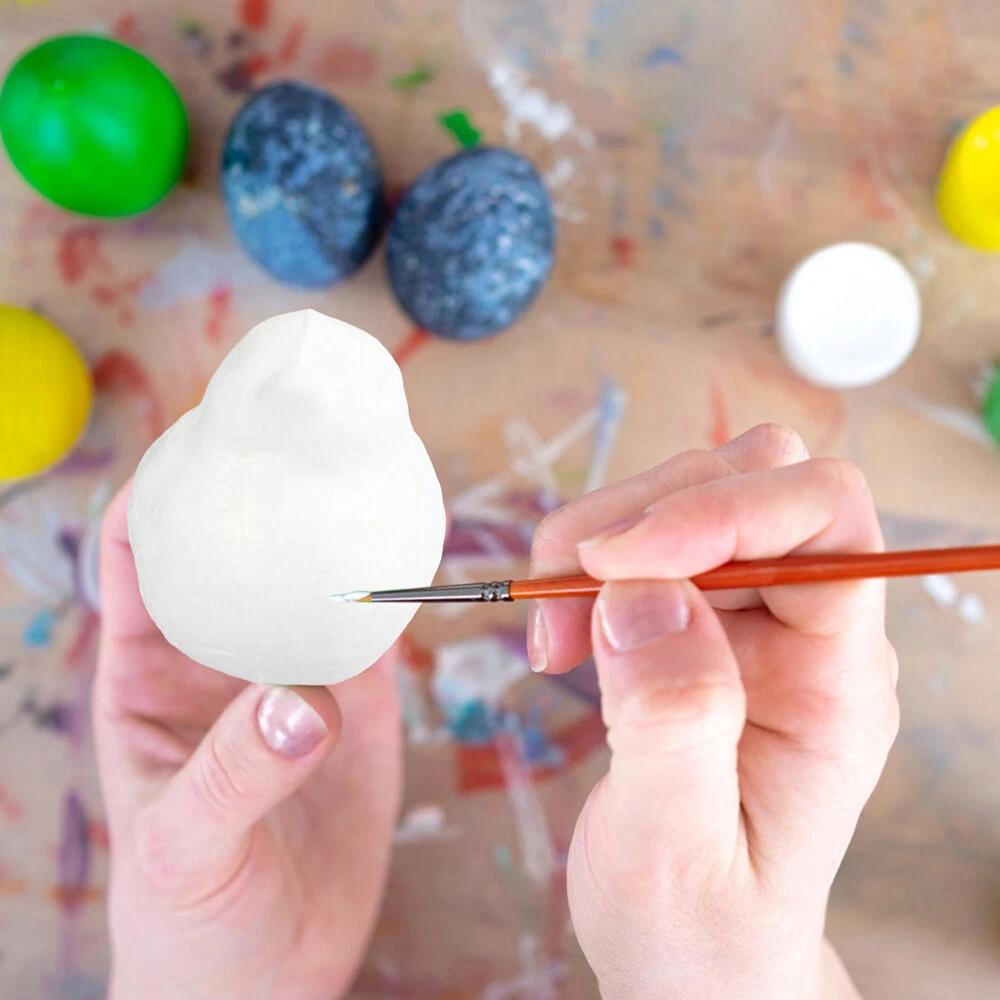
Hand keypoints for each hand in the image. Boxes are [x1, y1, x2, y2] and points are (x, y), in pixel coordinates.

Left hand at [93, 482, 401, 999]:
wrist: (266, 980)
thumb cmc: (187, 920)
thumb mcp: (186, 849)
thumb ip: (235, 773)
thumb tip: (307, 702)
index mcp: (149, 674)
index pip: (138, 554)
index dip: (158, 488)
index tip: (203, 437)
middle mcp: (221, 658)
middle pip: (235, 546)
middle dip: (262, 489)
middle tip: (304, 434)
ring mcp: (292, 674)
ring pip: (311, 579)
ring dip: (334, 531)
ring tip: (366, 473)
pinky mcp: (358, 704)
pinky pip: (374, 630)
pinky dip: (393, 588)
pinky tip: (412, 550)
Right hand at [529, 424, 896, 999]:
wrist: (693, 959)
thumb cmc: (700, 930)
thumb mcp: (678, 851)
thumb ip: (673, 723)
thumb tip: (643, 590)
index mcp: (840, 683)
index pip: (824, 520)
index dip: (720, 511)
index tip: (610, 561)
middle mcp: (809, 631)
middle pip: (755, 479)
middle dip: (646, 514)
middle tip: (563, 598)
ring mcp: (756, 621)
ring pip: (692, 492)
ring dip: (604, 534)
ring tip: (553, 629)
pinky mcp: (701, 622)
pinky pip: (647, 539)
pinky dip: (587, 561)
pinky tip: (563, 632)